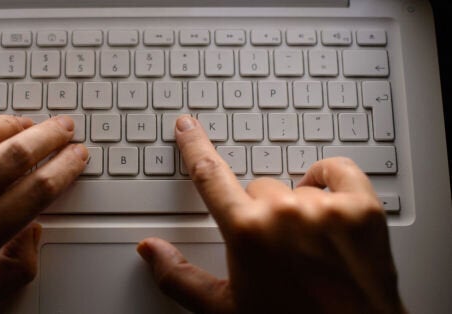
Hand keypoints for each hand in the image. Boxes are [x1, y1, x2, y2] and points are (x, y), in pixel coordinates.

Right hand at [137, 116, 404, 312]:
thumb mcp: (224, 309)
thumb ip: (179, 276)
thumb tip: (150, 250)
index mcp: (247, 232)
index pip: (209, 174)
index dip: (195, 146)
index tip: (189, 127)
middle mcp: (285, 212)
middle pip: (257, 189)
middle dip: (259, 214)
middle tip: (274, 251)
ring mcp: (327, 207)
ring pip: (295, 187)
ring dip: (295, 209)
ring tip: (306, 249)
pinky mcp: (363, 207)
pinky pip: (336, 170)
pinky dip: (328, 181)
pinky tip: (326, 206)